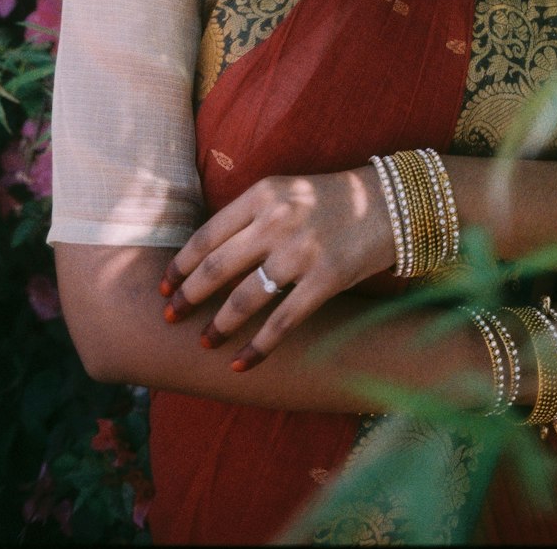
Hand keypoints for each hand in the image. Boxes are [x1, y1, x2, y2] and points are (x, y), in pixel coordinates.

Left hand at [159, 169, 394, 368]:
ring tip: (204, 342)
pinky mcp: (327, 278)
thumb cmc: (331, 200)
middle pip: (217, 267)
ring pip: (245, 298)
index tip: (165, 286)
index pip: (207, 235)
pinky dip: (258, 348)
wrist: (391, 203)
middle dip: (188, 297)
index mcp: (263, 194)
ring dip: (219, 326)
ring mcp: (302, 250)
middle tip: (170, 317)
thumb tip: (204, 256)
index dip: (180, 266)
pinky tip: (241, 364)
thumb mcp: (286, 192)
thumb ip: (250, 216)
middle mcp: (278, 220)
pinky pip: (283, 321)